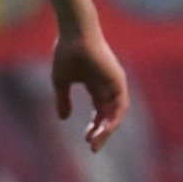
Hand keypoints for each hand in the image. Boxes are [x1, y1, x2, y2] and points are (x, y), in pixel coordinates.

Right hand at [50, 27, 129, 148]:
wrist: (74, 34)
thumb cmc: (66, 52)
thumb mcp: (61, 81)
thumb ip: (63, 100)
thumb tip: (63, 118)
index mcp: (95, 85)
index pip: (99, 111)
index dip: (93, 127)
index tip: (86, 139)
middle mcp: (107, 86)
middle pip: (108, 115)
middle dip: (101, 132)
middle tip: (92, 147)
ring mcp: (114, 83)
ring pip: (116, 113)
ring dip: (107, 130)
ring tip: (96, 142)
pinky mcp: (118, 80)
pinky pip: (121, 105)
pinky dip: (114, 119)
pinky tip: (104, 130)